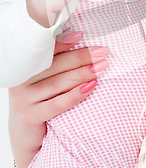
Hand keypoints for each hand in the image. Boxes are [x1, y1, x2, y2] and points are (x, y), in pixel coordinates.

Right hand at [8, 30, 109, 167]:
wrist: (25, 133)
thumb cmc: (40, 99)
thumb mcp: (44, 79)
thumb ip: (56, 62)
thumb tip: (80, 39)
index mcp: (23, 66)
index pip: (44, 50)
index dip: (63, 41)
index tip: (81, 35)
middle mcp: (20, 80)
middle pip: (55, 65)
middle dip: (81, 57)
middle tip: (103, 52)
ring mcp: (23, 98)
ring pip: (58, 83)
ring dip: (82, 74)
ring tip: (102, 67)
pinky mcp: (30, 116)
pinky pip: (57, 104)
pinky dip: (76, 95)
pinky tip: (91, 87)